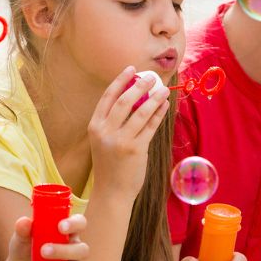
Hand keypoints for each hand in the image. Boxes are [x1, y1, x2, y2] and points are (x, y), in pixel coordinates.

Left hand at [5, 215, 89, 260]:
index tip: (61, 227)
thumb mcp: (20, 239)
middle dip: (64, 251)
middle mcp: (75, 250)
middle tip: (43, 251)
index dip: (75, 223)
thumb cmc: (24, 249)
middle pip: (81, 249)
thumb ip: (22, 230)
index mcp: (67, 233)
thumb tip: (23, 222)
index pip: (80, 223)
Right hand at [87, 67, 169, 196]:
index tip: (132, 69)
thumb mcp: (103, 140)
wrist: (112, 192)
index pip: (108, 97)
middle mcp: (106, 132)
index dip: (120, 80)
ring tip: (163, 89)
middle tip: (151, 77)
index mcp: (95, 126)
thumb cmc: (110, 164)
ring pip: (141, 112)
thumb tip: (134, 96)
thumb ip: (113, 121)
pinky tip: (165, 106)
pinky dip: (159, 114)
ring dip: (154, 98)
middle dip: (139, 85)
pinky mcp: (136, 149)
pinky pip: (151, 126)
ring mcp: (121, 141)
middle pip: (125, 101)